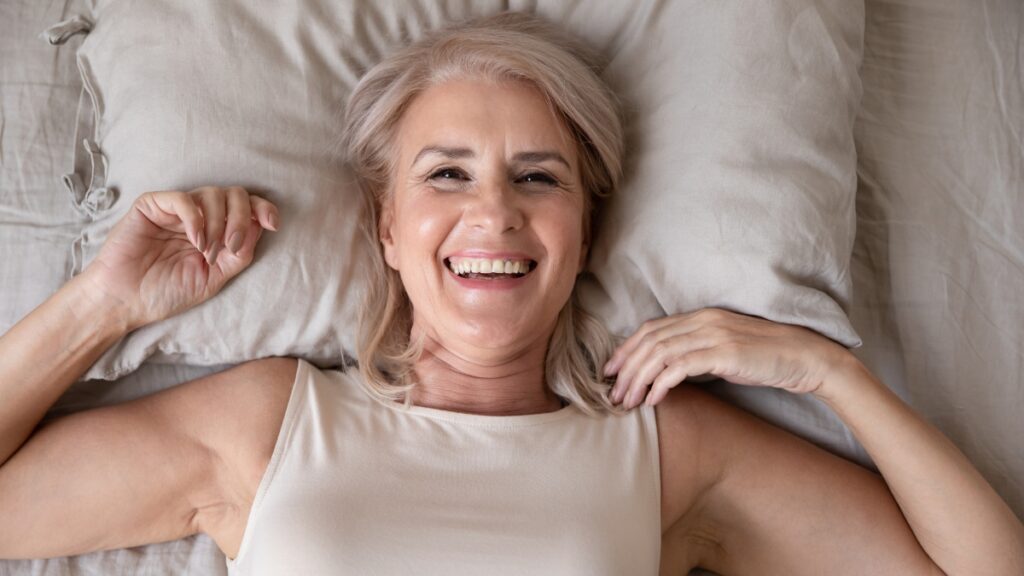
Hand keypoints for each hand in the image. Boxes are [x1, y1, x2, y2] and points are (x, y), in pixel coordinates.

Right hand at [79, 186, 279, 328]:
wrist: (126, 302)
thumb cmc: (166, 292)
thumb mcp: (214, 278)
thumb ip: (239, 254)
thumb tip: (260, 228)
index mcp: (216, 231)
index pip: (246, 207)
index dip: (263, 209)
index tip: (273, 223)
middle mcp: (199, 216)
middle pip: (234, 195)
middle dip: (241, 218)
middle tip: (231, 246)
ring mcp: (175, 210)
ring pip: (213, 194)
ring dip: (219, 223)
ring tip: (207, 251)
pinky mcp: (152, 206)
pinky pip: (183, 198)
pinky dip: (196, 218)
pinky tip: (196, 241)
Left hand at [603, 308, 853, 408]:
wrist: (806, 358)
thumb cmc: (766, 358)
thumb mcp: (725, 350)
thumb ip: (697, 353)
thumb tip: (667, 372)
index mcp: (701, 316)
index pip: (651, 329)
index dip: (626, 349)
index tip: (610, 372)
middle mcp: (703, 320)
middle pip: (649, 341)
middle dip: (625, 368)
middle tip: (612, 394)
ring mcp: (714, 334)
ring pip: (659, 354)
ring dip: (638, 380)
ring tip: (627, 402)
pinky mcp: (724, 353)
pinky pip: (680, 367)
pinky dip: (661, 384)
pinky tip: (653, 400)